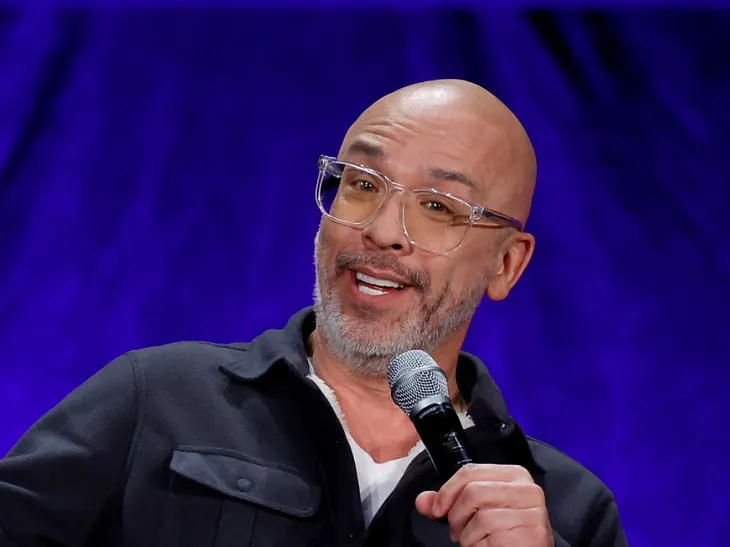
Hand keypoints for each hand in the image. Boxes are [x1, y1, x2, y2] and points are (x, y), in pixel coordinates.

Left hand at [415, 463, 552, 546]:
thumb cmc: (505, 529)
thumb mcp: (478, 509)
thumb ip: (450, 502)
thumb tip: (423, 501)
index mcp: (514, 474)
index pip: (470, 471)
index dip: (447, 491)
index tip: (437, 510)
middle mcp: (527, 490)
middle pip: (473, 493)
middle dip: (457, 516)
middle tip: (457, 530)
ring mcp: (532, 513)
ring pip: (481, 518)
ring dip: (468, 535)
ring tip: (475, 540)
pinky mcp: (531, 535)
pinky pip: (491, 539)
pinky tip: (487, 546)